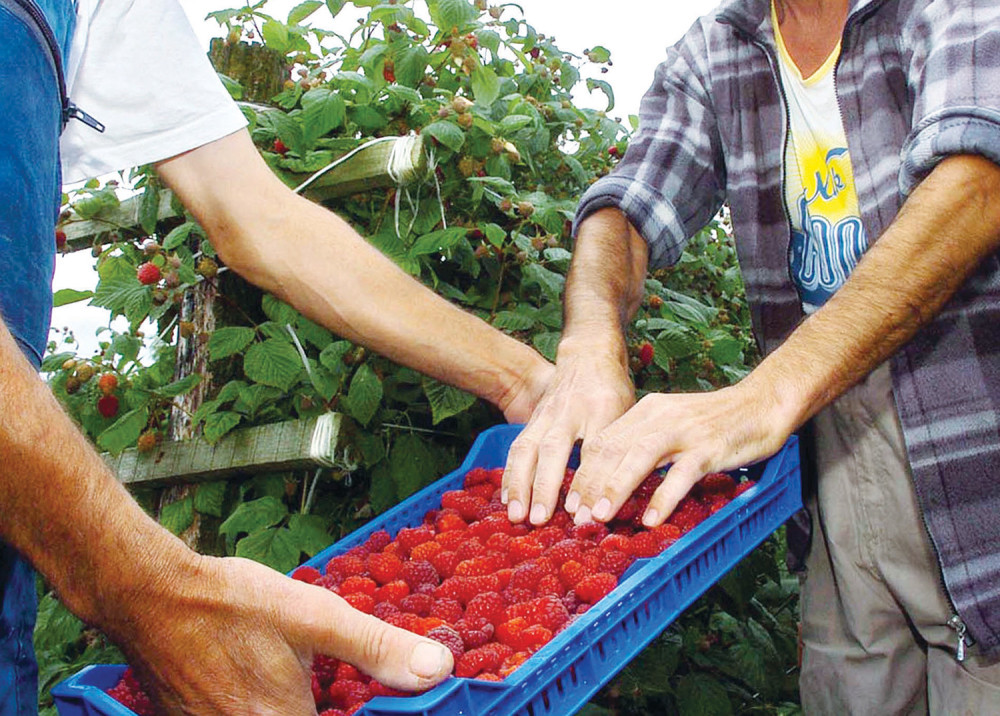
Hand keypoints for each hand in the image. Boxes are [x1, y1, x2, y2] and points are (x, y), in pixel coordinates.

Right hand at [113, 555, 452, 713]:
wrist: (150, 595)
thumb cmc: (232, 602)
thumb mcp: (316, 616)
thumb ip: (378, 648)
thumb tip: (438, 669)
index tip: (375, 703)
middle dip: (330, 708)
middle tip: (334, 686)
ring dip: (304, 707)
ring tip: (308, 685)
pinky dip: (271, 708)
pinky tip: (269, 686)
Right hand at [502, 339, 634, 525]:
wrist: (586, 356)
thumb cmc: (612, 391)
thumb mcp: (627, 412)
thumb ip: (622, 447)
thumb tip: (620, 494)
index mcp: (601, 408)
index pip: (595, 449)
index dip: (588, 481)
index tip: (584, 513)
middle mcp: (569, 411)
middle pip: (553, 449)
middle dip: (544, 486)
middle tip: (540, 520)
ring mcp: (546, 415)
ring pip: (527, 449)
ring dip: (519, 485)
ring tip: (516, 516)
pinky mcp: (532, 421)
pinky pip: (517, 449)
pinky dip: (509, 476)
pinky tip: (506, 499)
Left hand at [567, 381, 792, 526]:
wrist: (762, 403)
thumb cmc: (715, 420)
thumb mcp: (670, 424)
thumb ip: (644, 443)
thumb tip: (613, 476)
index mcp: (645, 411)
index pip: (603, 441)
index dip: (583, 473)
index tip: (569, 501)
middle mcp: (659, 417)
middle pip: (613, 449)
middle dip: (590, 485)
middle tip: (575, 517)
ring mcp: (684, 431)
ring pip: (640, 458)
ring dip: (616, 488)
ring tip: (599, 517)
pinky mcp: (709, 448)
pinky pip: (682, 474)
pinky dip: (664, 497)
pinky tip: (651, 520)